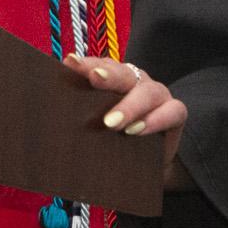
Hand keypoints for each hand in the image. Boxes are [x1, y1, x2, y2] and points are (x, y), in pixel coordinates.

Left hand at [63, 56, 186, 175]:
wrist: (145, 164)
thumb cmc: (115, 141)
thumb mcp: (96, 128)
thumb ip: (81, 117)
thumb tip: (51, 118)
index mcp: (114, 79)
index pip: (100, 66)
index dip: (87, 63)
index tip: (69, 62)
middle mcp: (136, 81)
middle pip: (124, 73)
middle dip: (108, 75)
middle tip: (94, 78)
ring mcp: (158, 94)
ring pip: (148, 91)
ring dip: (129, 105)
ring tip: (111, 122)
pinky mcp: (176, 112)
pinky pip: (173, 111)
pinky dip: (155, 120)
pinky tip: (137, 131)